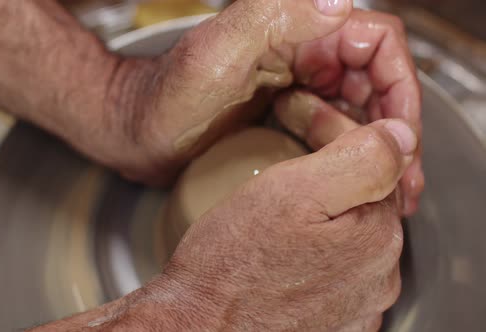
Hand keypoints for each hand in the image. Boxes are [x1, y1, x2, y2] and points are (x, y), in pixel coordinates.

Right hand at [37, 117, 415, 331]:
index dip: (336, 131)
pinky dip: (319, 246)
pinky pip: (337, 267)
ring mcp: (357, 302)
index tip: (300, 119)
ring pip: (351, 232)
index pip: (375, 162)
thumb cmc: (231, 265)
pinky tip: (289, 243)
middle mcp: (377, 274)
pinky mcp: (334, 320)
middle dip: (334, 169)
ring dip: (326, 210)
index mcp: (375, 235)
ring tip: (284, 199)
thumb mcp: (292, 193)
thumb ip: (359, 159)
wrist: (200, 326)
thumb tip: (399, 135)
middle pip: (366, 198)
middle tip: (288, 150)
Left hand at [81, 1, 421, 213]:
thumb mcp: (215, 54)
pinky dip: (351, 154)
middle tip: (402, 176)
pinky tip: (356, 182)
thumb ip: (272, 16)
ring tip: (391, 191)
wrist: (135, 134)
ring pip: (360, 108)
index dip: (400, 86)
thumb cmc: (165, 97)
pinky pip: (332, 130)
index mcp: (294, 27)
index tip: (400, 134)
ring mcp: (294, 85)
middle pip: (376, 80)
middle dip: (397, 126)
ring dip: (381, 146)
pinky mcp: (284, 115)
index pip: (376, 43)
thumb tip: (340, 4)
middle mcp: (301, 51)